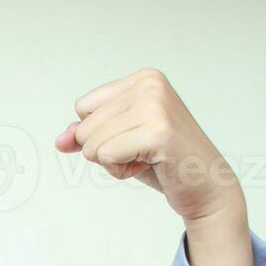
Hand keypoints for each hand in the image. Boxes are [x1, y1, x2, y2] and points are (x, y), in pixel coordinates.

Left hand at [54, 68, 244, 223]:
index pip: (82, 108)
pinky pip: (106, 156)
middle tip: (142, 151)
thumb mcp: (118, 141)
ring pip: (91, 144)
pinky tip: (150, 165)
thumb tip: (60, 140)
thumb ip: (86, 135)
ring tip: (147, 158)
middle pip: (84, 128)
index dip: (99, 132)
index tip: (135, 137)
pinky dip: (121, 170)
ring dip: (113, 162)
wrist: (205, 186)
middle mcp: (150, 85)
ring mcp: (155, 106)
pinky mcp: (157, 133)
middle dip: (104, 150)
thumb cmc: (161, 162)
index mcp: (143, 79)